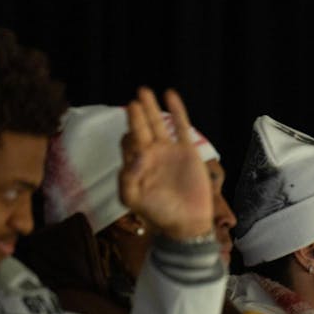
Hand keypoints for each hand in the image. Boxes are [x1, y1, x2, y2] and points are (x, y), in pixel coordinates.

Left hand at [119, 88, 214, 239]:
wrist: (187, 222)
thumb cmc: (158, 213)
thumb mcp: (133, 199)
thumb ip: (127, 178)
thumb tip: (135, 155)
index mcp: (137, 165)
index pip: (127, 142)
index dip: (125, 135)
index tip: (128, 135)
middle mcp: (152, 155)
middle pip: (141, 128)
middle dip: (135, 114)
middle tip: (133, 101)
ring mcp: (170, 151)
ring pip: (158, 123)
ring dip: (151, 108)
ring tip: (144, 91)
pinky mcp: (188, 151)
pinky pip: (181, 126)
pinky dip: (176, 110)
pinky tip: (170, 96)